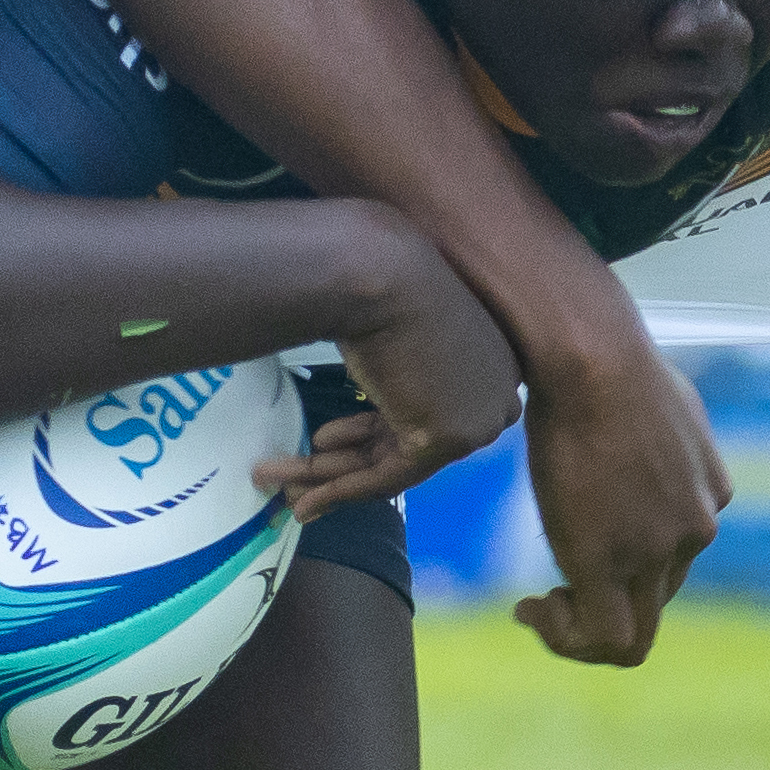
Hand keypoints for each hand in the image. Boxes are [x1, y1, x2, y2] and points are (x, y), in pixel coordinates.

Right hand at [279, 226, 521, 522]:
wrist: (380, 271)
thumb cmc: (381, 277)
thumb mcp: (398, 320)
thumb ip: (398, 361)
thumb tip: (377, 384)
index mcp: (492, 360)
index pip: (426, 412)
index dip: (366, 433)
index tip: (323, 440)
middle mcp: (494, 394)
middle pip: (406, 442)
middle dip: (344, 462)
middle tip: (299, 477)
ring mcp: (475, 419)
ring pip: (390, 463)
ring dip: (328, 477)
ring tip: (275, 481)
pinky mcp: (446, 439)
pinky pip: (388, 478)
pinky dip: (341, 489)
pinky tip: (303, 498)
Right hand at [504, 310, 726, 668]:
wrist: (593, 358)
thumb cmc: (603, 355)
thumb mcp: (650, 391)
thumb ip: (650, 425)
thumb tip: (619, 416)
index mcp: (709, 491)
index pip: (675, 554)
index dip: (626, 563)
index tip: (579, 544)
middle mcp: (696, 528)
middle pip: (656, 599)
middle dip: (603, 602)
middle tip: (552, 591)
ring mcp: (659, 551)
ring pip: (632, 633)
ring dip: (580, 630)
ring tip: (538, 606)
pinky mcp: (614, 566)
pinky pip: (602, 639)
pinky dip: (564, 638)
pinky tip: (529, 609)